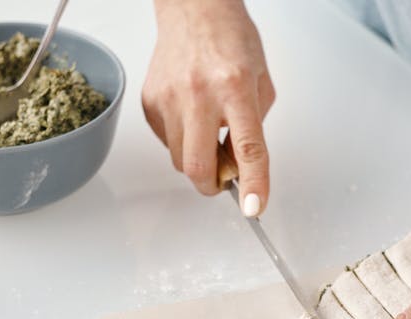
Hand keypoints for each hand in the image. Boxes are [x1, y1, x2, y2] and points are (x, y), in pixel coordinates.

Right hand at [142, 0, 275, 215]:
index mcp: (234, 87)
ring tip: (210, 134)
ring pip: (180, 160)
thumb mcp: (260, 81)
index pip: (248, 147)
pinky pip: (167, 142)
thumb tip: (240, 167)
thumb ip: (254, 127)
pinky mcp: (150, 101)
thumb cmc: (231, 40)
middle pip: (198, 166)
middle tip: (224, 176)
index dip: (253, 183)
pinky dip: (182, 140)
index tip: (254, 208)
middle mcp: (199, 93)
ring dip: (198, 160)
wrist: (194, 9)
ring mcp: (169, 98)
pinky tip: (192, 116)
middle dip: (212, 185)